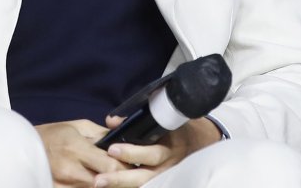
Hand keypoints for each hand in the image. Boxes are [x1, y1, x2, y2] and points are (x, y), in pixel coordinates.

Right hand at [35, 119, 126, 186]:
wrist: (26, 148)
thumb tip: (122, 136)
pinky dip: (91, 187)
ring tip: (105, 175)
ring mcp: (65, 185)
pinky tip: (94, 180)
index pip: (111, 166)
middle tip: (125, 174)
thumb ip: (101, 134)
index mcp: (77, 148)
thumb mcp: (78, 126)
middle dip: (118, 179)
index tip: (131, 165)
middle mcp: (72, 170)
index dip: (124, 167)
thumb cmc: (54, 134)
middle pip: (106, 183)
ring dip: (105, 183)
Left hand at [91, 116, 221, 186]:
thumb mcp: (162, 118)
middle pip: (145, 177)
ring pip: (144, 186)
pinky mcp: (164, 183)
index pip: (151, 153)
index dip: (132, 153)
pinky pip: (148, 187)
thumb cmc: (176, 127)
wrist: (201, 142)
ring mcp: (167, 178)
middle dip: (121, 178)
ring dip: (121, 186)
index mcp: (168, 147)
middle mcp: (168, 166)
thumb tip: (112, 121)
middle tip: (99, 179)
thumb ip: (137, 119)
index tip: (112, 149)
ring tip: (99, 185)